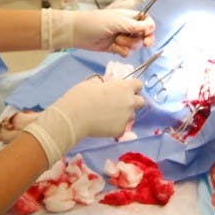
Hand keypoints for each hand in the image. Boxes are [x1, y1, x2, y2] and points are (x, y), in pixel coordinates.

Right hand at [24, 77, 144, 164]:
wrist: (75, 117)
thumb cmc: (82, 96)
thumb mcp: (92, 83)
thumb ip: (103, 84)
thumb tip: (104, 86)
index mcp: (125, 87)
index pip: (138, 85)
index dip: (132, 87)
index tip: (124, 89)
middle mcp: (130, 102)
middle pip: (140, 101)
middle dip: (132, 101)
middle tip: (119, 103)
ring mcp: (127, 118)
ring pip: (131, 115)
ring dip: (124, 114)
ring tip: (108, 116)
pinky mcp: (121, 131)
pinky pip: (122, 127)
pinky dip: (116, 126)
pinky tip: (104, 125)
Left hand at [42, 9, 154, 55]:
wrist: (77, 33)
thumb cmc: (95, 22)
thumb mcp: (117, 22)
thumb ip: (134, 25)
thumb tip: (150, 26)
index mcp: (129, 16)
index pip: (146, 21)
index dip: (149, 28)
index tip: (147, 34)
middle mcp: (127, 27)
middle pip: (143, 35)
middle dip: (143, 40)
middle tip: (145, 44)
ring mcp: (121, 38)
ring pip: (135, 45)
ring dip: (128, 45)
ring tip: (116, 41)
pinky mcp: (115, 48)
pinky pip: (126, 52)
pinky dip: (122, 52)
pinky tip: (113, 48)